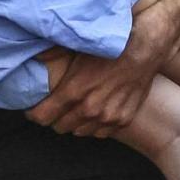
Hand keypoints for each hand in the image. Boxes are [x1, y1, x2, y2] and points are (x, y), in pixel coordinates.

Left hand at [25, 4, 178, 135]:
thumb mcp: (78, 46)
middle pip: (59, 127)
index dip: (34, 113)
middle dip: (54, 117)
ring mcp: (108, 118)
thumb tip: (33, 55)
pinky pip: (101, 133)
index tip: (34, 108)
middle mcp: (90, 110)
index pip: (42, 117)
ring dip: (75, 123)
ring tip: (77, 109)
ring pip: (80, 132)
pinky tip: (96, 112)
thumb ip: (52, 53)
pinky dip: (95, 125)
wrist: (146, 48)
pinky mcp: (123, 120)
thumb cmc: (111, 46)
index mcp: (74, 92)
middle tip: (57, 106)